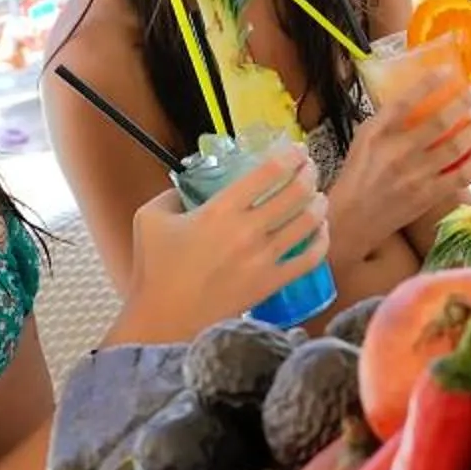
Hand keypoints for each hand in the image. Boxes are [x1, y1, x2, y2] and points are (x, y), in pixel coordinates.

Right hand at [123, 142, 327, 338]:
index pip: (268, 173)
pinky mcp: (272, 283)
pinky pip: (310, 258)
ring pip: (308, 222)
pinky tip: (320, 231)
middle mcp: (248, 230)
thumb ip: (171, 194)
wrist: (166, 319)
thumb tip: (188, 188)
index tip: (296, 150)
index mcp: (220, 210)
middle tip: (309, 168)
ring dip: (318, 203)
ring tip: (318, 196)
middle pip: (295, 192)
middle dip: (308, 174)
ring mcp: (264, 258)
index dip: (289, 156)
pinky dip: (321, 241)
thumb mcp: (149, 218)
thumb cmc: (155, 270)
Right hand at [329, 84, 470, 255]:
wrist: (350, 219)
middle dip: (462, 104)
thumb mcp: (364, 139)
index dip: (429, 83)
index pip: (405, 101)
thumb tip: (418, 99)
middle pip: (440, 121)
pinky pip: (461, 175)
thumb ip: (387, 120)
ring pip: (456, 147)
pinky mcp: (427, 195)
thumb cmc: (357, 175)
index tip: (447, 70)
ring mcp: (414, 175)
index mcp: (377, 133)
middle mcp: (397, 151)